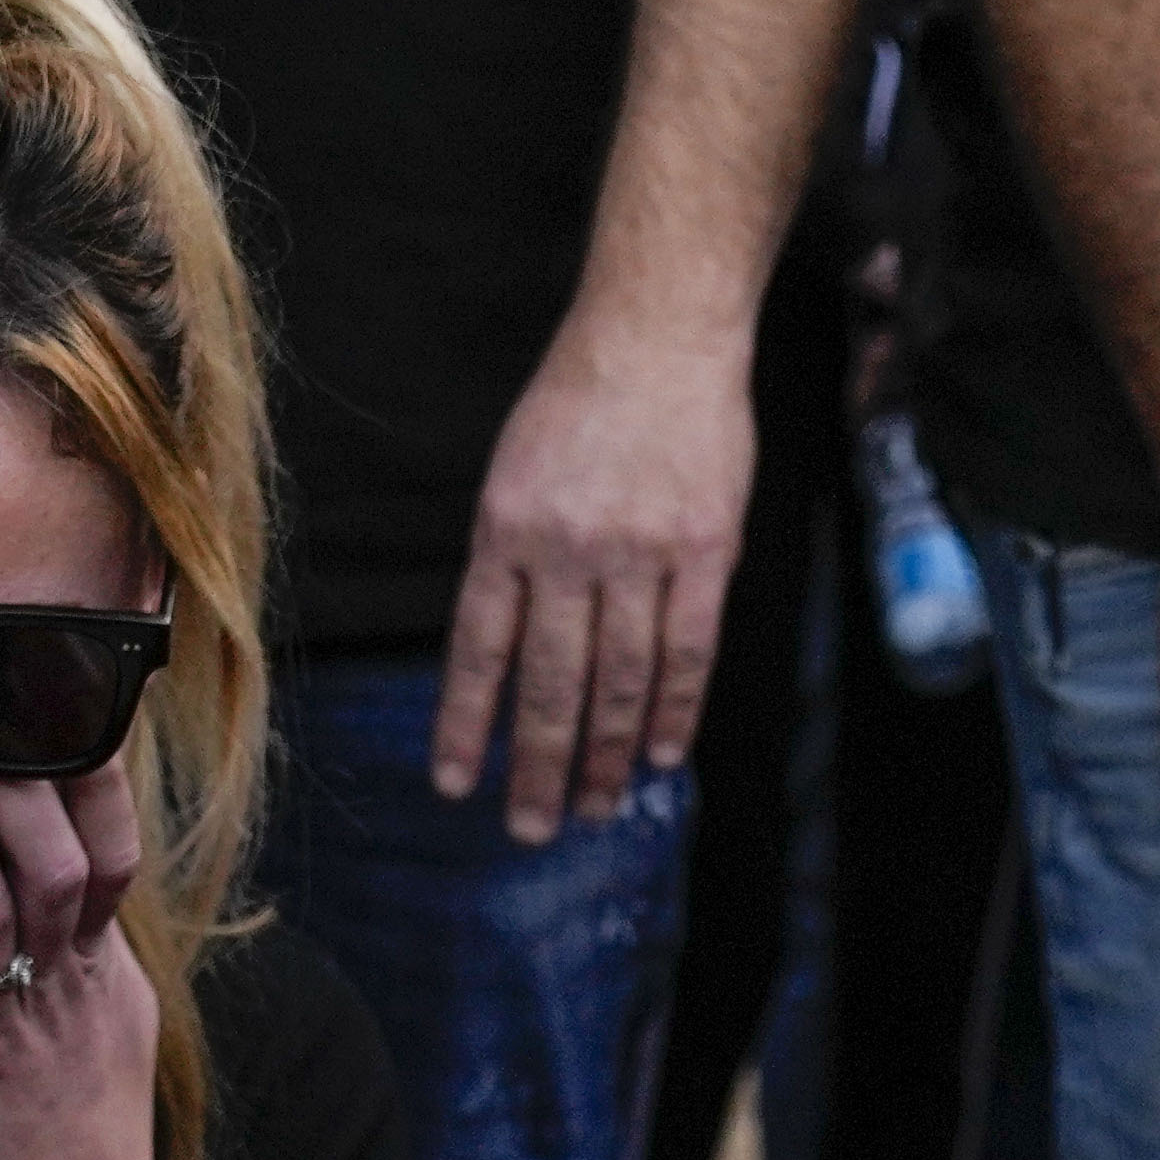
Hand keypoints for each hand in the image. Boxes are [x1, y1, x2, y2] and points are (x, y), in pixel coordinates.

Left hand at [432, 306, 752, 845]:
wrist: (660, 331)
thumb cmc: (583, 400)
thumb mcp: (517, 472)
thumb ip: (513, 561)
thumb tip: (506, 657)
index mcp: (506, 529)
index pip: (478, 649)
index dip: (466, 723)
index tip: (456, 784)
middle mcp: (567, 547)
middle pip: (550, 683)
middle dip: (538, 766)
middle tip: (531, 828)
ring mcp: (639, 551)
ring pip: (618, 679)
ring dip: (604, 755)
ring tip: (595, 809)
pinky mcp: (703, 550)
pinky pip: (688, 651)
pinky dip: (672, 711)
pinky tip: (657, 756)